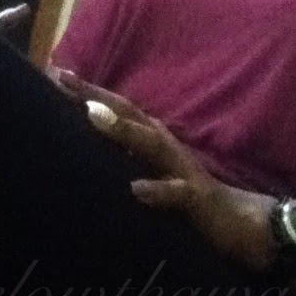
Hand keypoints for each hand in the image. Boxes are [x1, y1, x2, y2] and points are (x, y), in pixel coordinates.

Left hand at [56, 70, 273, 271]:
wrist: (238, 221)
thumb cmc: (187, 196)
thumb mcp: (153, 173)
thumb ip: (127, 158)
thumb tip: (89, 148)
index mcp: (154, 139)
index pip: (119, 110)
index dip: (90, 92)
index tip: (58, 74)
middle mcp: (166, 146)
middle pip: (130, 114)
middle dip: (97, 97)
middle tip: (64, 79)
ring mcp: (182, 169)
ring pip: (151, 145)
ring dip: (123, 130)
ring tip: (93, 116)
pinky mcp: (196, 199)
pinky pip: (176, 193)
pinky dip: (157, 190)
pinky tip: (136, 189)